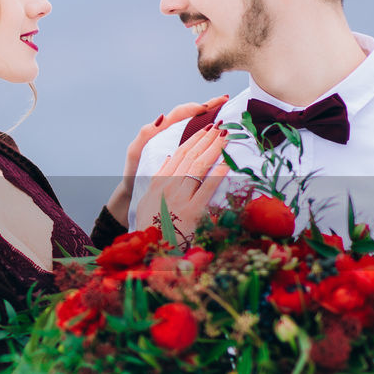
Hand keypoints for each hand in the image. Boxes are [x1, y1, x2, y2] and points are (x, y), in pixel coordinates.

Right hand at [106, 95, 228, 225]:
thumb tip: (168, 159)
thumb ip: (158, 178)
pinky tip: (226, 164)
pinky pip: (206, 189)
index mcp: (159, 181)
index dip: (193, 139)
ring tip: (225, 137)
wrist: (148, 247)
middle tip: (220, 126)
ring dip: (214, 149)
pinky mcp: (192, 212)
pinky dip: (217, 175)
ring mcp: (180, 198)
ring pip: (199, 167)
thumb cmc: (149, 225)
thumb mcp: (148, 199)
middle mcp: (169, 186)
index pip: (179, 153)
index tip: (205, 128)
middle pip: (191, 156)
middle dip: (207, 139)